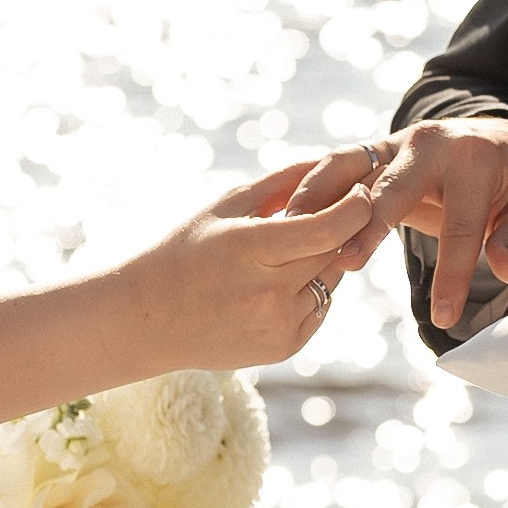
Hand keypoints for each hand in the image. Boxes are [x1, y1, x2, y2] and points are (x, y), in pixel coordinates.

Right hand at [116, 163, 374, 374]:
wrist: (147, 320)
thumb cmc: (184, 252)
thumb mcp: (225, 206)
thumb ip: (281, 182)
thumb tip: (330, 159)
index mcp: (251, 250)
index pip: (329, 228)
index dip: (355, 205)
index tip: (360, 189)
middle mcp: (270, 293)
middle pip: (337, 251)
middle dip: (346, 227)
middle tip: (344, 205)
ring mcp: (279, 325)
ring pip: (333, 280)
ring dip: (326, 259)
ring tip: (294, 247)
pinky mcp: (284, 348)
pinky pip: (320, 307)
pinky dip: (312, 288)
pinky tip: (281, 280)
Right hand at [288, 121, 507, 329]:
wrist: (494, 135)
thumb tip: (504, 270)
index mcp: (472, 159)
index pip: (461, 224)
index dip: (452, 273)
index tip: (444, 317)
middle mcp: (427, 143)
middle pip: (391, 187)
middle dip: (368, 225)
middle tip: (346, 263)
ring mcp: (393, 143)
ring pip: (349, 168)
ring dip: (321, 201)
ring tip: (295, 239)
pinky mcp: (370, 151)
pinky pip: (333, 167)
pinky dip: (307, 190)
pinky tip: (283, 221)